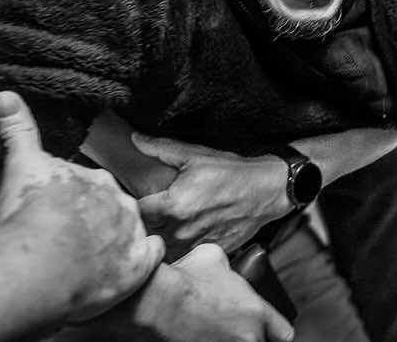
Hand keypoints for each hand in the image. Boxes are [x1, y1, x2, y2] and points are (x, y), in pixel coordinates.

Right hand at [0, 91, 164, 320]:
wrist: (41, 263)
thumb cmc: (29, 214)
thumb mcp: (21, 163)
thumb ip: (17, 129)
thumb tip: (4, 94)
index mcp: (98, 180)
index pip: (90, 188)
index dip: (73, 202)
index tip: (59, 214)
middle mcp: (122, 203)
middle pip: (111, 210)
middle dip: (94, 221)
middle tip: (69, 239)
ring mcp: (132, 235)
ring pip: (129, 234)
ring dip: (113, 243)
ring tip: (86, 260)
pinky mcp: (139, 266)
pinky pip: (150, 258)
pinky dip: (139, 262)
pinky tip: (120, 267)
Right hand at [78, 244, 294, 341]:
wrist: (156, 300)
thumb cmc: (185, 277)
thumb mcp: (215, 257)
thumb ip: (229, 268)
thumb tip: (226, 268)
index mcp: (257, 313)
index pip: (284, 334)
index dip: (275, 331)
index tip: (266, 328)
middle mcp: (247, 339)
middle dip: (251, 336)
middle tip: (235, 328)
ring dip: (228, 340)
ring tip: (211, 332)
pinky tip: (197, 336)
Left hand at [133, 134, 291, 259]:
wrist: (267, 191)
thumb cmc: (233, 172)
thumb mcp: (196, 155)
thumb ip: (161, 148)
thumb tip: (135, 138)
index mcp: (173, 205)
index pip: (134, 213)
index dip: (128, 208)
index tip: (128, 201)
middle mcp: (181, 230)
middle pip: (144, 237)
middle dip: (139, 227)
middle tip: (139, 216)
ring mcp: (194, 245)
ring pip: (161, 252)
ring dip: (157, 242)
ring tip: (158, 229)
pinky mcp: (207, 252)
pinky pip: (181, 258)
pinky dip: (177, 250)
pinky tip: (180, 236)